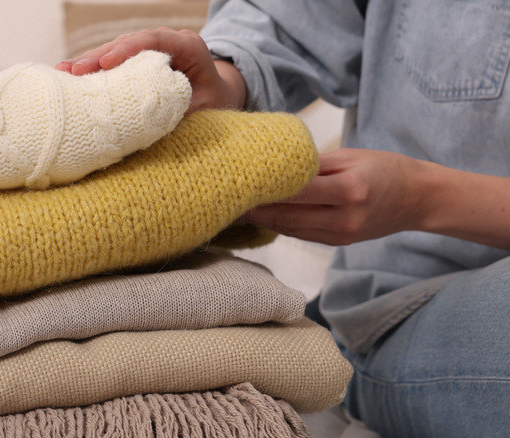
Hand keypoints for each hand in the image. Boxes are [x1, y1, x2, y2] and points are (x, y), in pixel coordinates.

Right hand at [55, 27, 246, 113]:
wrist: (219, 96)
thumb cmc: (214, 102)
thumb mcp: (204, 108)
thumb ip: (179, 110)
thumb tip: (147, 122)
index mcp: (188, 46)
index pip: (155, 40)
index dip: (129, 49)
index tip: (107, 62)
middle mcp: (167, 42)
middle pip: (129, 43)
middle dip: (99, 56)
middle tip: (74, 70)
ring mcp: (150, 49)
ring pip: (116, 50)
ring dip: (90, 61)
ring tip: (63, 71)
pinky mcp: (138, 61)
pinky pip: (114, 62)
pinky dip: (94, 70)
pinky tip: (70, 75)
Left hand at [239, 148, 427, 245]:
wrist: (418, 198)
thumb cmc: (384, 168)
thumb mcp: (350, 157)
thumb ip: (311, 164)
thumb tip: (272, 165)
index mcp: (349, 190)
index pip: (294, 192)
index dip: (262, 190)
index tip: (235, 183)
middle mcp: (344, 218)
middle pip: (287, 216)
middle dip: (253, 209)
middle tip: (223, 199)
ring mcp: (341, 235)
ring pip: (290, 229)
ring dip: (261, 220)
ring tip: (234, 208)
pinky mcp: (337, 243)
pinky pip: (301, 234)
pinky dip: (279, 225)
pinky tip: (260, 217)